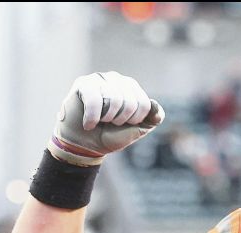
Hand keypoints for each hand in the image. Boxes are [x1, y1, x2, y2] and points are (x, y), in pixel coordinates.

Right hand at [47, 72, 164, 165]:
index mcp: (133, 88)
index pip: (144, 104)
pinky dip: (92, 118)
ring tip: (100, 120)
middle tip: (109, 123)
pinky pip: (94, 100)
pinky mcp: (84, 83)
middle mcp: (117, 79)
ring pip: (113, 100)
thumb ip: (152, 119)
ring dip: (106, 118)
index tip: (124, 123)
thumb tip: (156, 107)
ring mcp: (100, 79)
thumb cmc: (110, 135)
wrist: (84, 144)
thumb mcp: (136, 130)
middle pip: (129, 102)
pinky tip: (88, 124)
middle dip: (120, 120)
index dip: (135, 120)